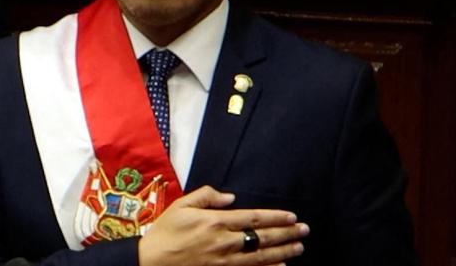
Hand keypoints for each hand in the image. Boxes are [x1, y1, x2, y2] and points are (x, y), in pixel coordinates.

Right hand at [138, 186, 307, 265]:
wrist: (150, 262)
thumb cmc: (164, 232)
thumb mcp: (181, 206)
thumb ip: (206, 196)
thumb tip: (230, 197)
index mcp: (215, 222)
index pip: (253, 218)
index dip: (275, 217)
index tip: (292, 216)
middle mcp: (223, 242)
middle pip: (262, 237)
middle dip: (286, 233)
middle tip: (305, 230)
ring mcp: (223, 262)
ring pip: (260, 257)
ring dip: (283, 252)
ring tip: (299, 247)